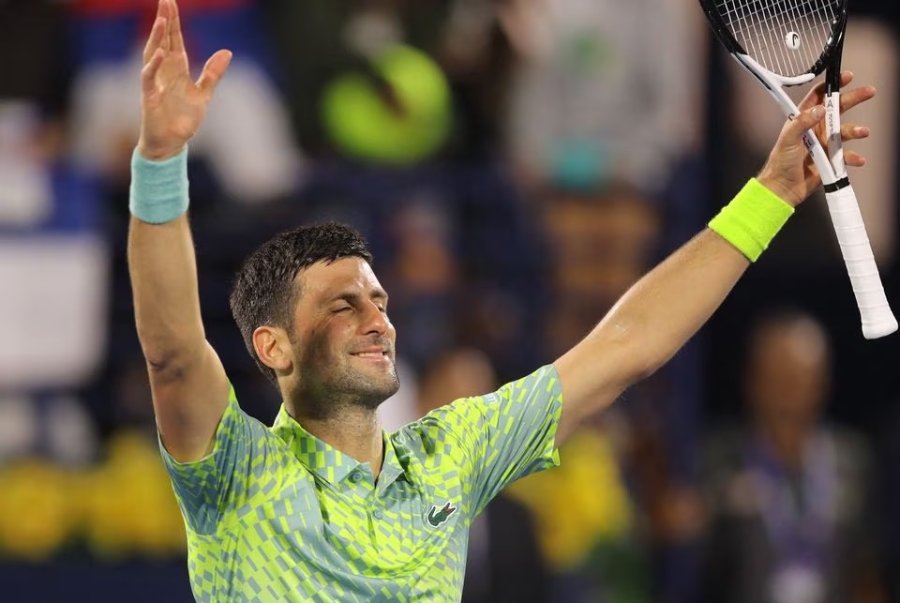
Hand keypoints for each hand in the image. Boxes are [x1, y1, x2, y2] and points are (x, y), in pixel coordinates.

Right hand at [138, 0, 231, 160]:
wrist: (172, 143)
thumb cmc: (183, 119)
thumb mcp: (204, 94)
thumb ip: (213, 73)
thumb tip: (227, 52)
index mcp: (177, 69)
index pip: (174, 40)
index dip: (174, 21)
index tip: (171, 1)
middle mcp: (164, 72)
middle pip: (163, 41)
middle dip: (164, 20)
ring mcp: (155, 82)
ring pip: (153, 53)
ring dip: (156, 37)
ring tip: (162, 19)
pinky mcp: (149, 96)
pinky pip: (149, 77)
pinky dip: (153, 65)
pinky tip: (160, 52)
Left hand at [757, 71, 874, 206]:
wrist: (783, 189)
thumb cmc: (780, 163)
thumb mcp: (788, 139)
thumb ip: (802, 122)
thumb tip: (819, 108)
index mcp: (803, 120)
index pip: (818, 97)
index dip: (831, 85)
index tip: (845, 77)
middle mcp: (815, 129)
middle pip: (837, 109)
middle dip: (853, 99)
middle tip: (869, 91)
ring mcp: (824, 143)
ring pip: (845, 131)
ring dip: (856, 130)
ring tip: (862, 132)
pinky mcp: (830, 159)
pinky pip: (846, 155)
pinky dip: (854, 157)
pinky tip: (858, 159)